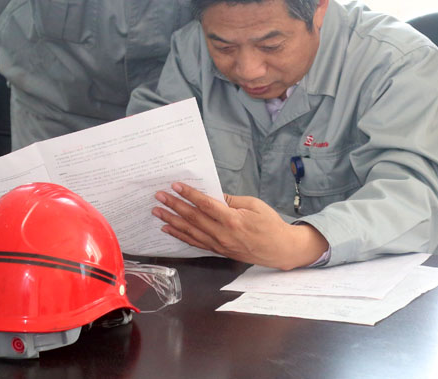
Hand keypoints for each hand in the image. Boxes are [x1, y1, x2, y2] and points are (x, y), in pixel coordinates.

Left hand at [153, 182, 328, 270]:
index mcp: (232, 220)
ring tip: (157, 212)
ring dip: (172, 221)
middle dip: (174, 205)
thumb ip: (231, 200)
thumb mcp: (254, 205)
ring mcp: (219, 245)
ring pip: (190, 232)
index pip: (205, 205)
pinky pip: (195, 243)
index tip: (176, 186)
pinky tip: (169, 230)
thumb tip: (213, 195)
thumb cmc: (270, 225)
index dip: (189, 195)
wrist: (279, 250)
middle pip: (193, 218)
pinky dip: (180, 236)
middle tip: (159, 196)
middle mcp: (222, 234)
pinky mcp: (218, 251)